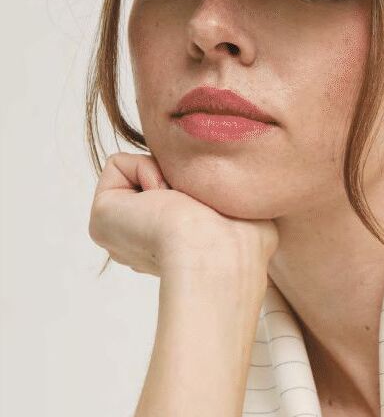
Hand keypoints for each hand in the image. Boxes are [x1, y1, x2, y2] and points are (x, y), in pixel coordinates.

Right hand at [88, 151, 279, 278]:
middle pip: (160, 182)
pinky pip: (119, 165)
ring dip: (166, 179)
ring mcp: (123, 237)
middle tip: (196, 207)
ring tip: (180, 208)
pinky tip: (161, 202)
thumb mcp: (248, 205)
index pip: (185, 199)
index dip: (198, 190)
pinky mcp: (101, 221)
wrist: (215, 251)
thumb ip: (234, 189)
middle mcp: (149, 247)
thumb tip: (219, 176)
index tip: (213, 211)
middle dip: (179, 181)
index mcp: (180, 249)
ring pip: (142, 171)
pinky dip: (145, 171)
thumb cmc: (241, 236)